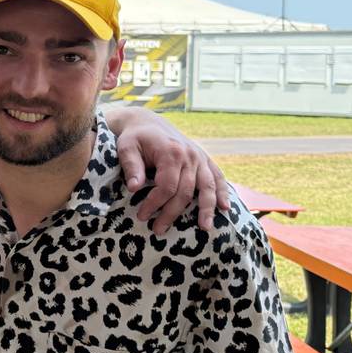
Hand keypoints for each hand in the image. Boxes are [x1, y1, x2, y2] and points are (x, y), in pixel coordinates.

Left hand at [106, 107, 228, 232]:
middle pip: (186, 191)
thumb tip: (134, 188)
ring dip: (207, 209)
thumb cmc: (135, 138)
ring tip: (204, 228)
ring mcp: (199, 158)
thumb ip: (131, 166)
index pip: (167, 186)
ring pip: (207, 187)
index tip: (142, 215)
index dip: (155, 203)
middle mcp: (189, 155)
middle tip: (158, 229)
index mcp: (171, 152)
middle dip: (172, 213)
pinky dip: (223, 192)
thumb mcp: (126, 147)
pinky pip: (217, 177)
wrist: (148, 123)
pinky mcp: (204, 160)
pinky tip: (225, 208)